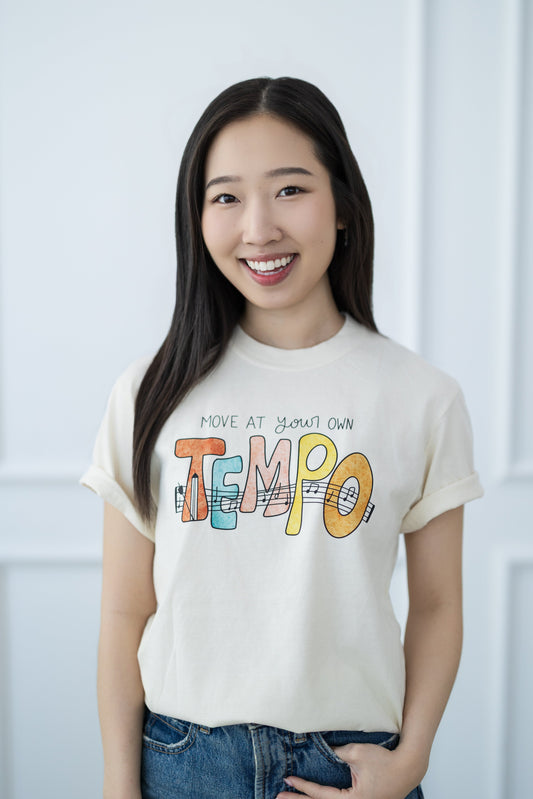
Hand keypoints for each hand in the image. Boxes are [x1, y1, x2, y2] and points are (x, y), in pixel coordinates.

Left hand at [276, 742, 420, 798]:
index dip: (303, 788)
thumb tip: (322, 750)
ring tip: (293, 797)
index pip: (321, 796)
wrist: (408, 767)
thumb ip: (337, 754)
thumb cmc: (385, 761)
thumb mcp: (357, 754)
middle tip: (279, 797)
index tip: (287, 781)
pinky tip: (316, 796)